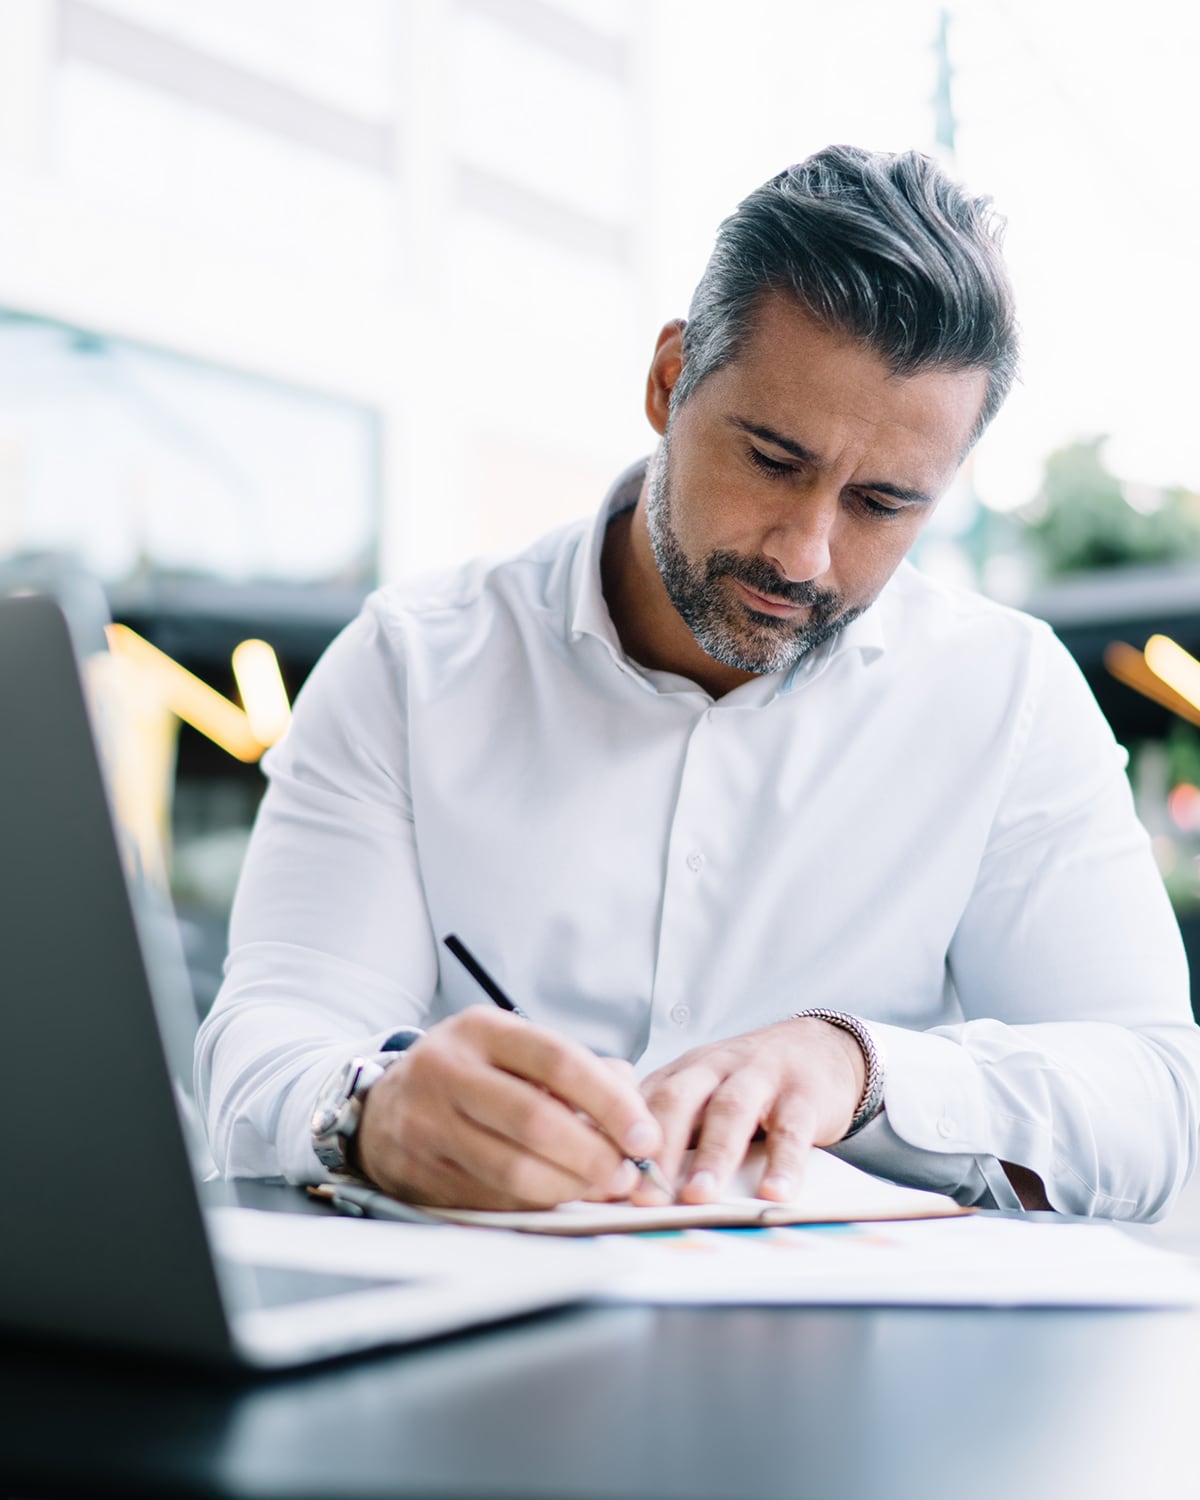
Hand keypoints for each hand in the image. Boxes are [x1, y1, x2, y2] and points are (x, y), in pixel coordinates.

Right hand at [354, 1008, 662, 1210]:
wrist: (386, 1105)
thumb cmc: (473, 1075)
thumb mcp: (517, 1051)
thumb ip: (583, 1074)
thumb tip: (640, 1123)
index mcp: (481, 1030)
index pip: (558, 1061)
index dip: (611, 1103)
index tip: (646, 1136)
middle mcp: (447, 1071)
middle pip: (535, 1120)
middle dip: (594, 1155)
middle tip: (628, 1174)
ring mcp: (427, 1125)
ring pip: (513, 1170)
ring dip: (570, 1187)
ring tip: (601, 1188)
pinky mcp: (420, 1173)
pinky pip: (492, 1200)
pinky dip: (536, 1205)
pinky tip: (559, 1198)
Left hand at [635, 1018, 865, 1204]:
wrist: (818, 1047)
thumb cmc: (746, 1083)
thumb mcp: (701, 1093)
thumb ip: (666, 1128)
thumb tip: (615, 1182)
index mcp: (682, 1073)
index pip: (641, 1102)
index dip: (619, 1140)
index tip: (603, 1182)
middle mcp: (715, 1069)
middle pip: (678, 1100)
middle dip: (658, 1148)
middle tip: (644, 1194)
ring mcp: (760, 1078)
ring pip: (730, 1111)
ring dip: (712, 1156)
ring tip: (699, 1196)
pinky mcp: (803, 1095)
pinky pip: (791, 1130)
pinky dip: (783, 1164)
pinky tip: (774, 1193)